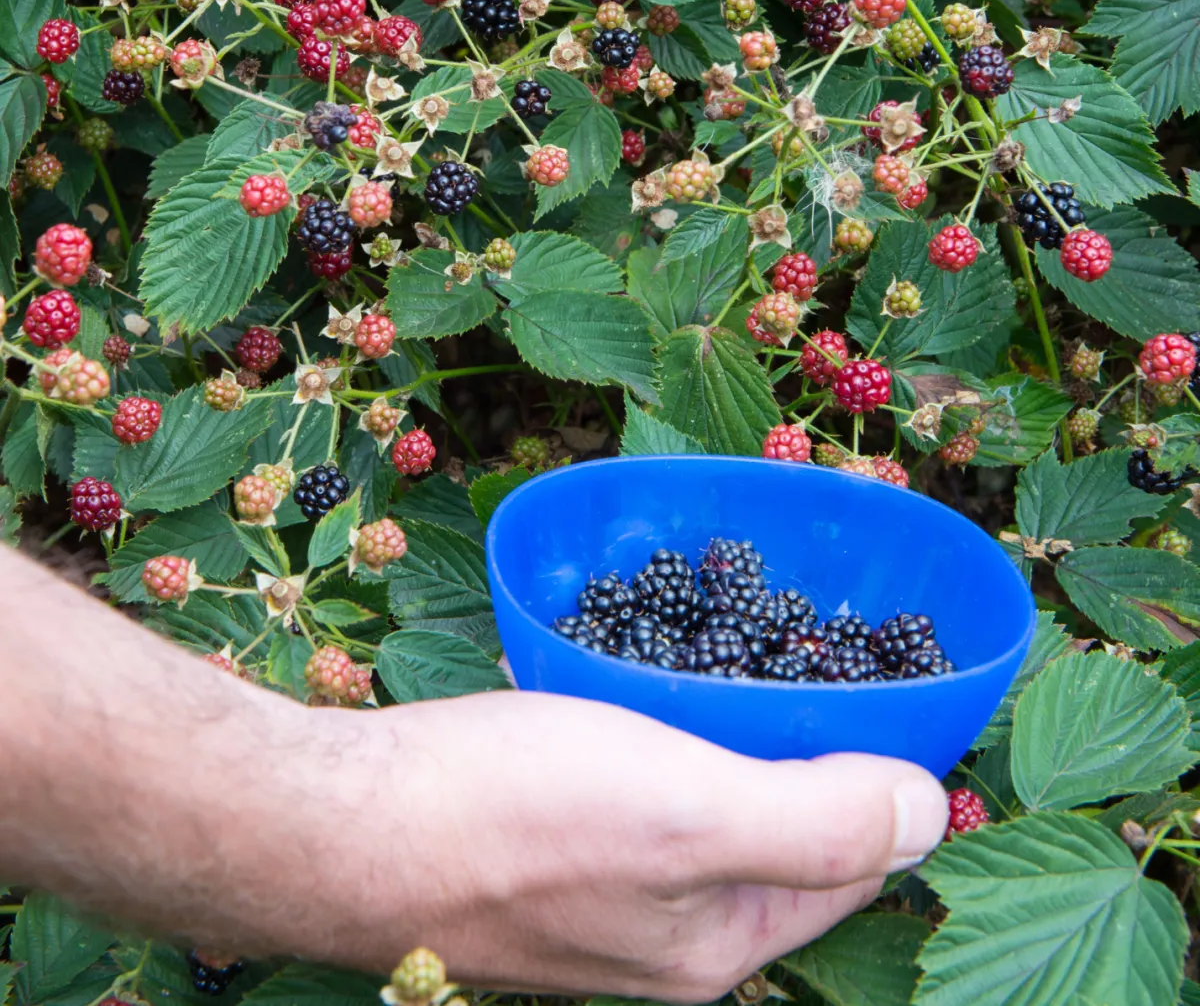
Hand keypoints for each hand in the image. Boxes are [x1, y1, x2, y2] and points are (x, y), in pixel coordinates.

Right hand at [0, 547, 945, 998]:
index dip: (890, 774)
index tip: (908, 678)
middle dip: (815, 749)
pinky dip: (665, 733)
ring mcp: (597, 900)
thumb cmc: (509, 816)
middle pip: (781, 837)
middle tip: (830, 639)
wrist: (332, 826)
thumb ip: (815, 821)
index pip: (851, 862)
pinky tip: (646, 677)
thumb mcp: (686, 813)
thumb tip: (931, 813)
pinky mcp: (538, 854)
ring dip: (738, 734)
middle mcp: (666, 937)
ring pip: (707, 810)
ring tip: (751, 640)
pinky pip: (640, 791)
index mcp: (719, 943)